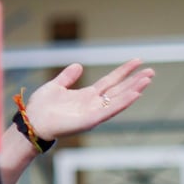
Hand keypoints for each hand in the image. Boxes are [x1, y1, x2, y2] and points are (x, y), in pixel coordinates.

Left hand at [21, 58, 153, 140]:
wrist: (32, 121)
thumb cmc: (41, 107)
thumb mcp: (55, 86)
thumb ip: (67, 77)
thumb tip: (78, 65)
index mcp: (87, 95)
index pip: (110, 81)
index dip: (123, 71)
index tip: (137, 61)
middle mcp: (94, 104)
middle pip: (119, 90)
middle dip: (135, 81)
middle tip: (151, 71)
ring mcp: (94, 112)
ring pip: (118, 100)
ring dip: (134, 90)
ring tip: (147, 80)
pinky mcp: (90, 121)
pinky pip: (110, 110)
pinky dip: (123, 103)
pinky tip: (135, 94)